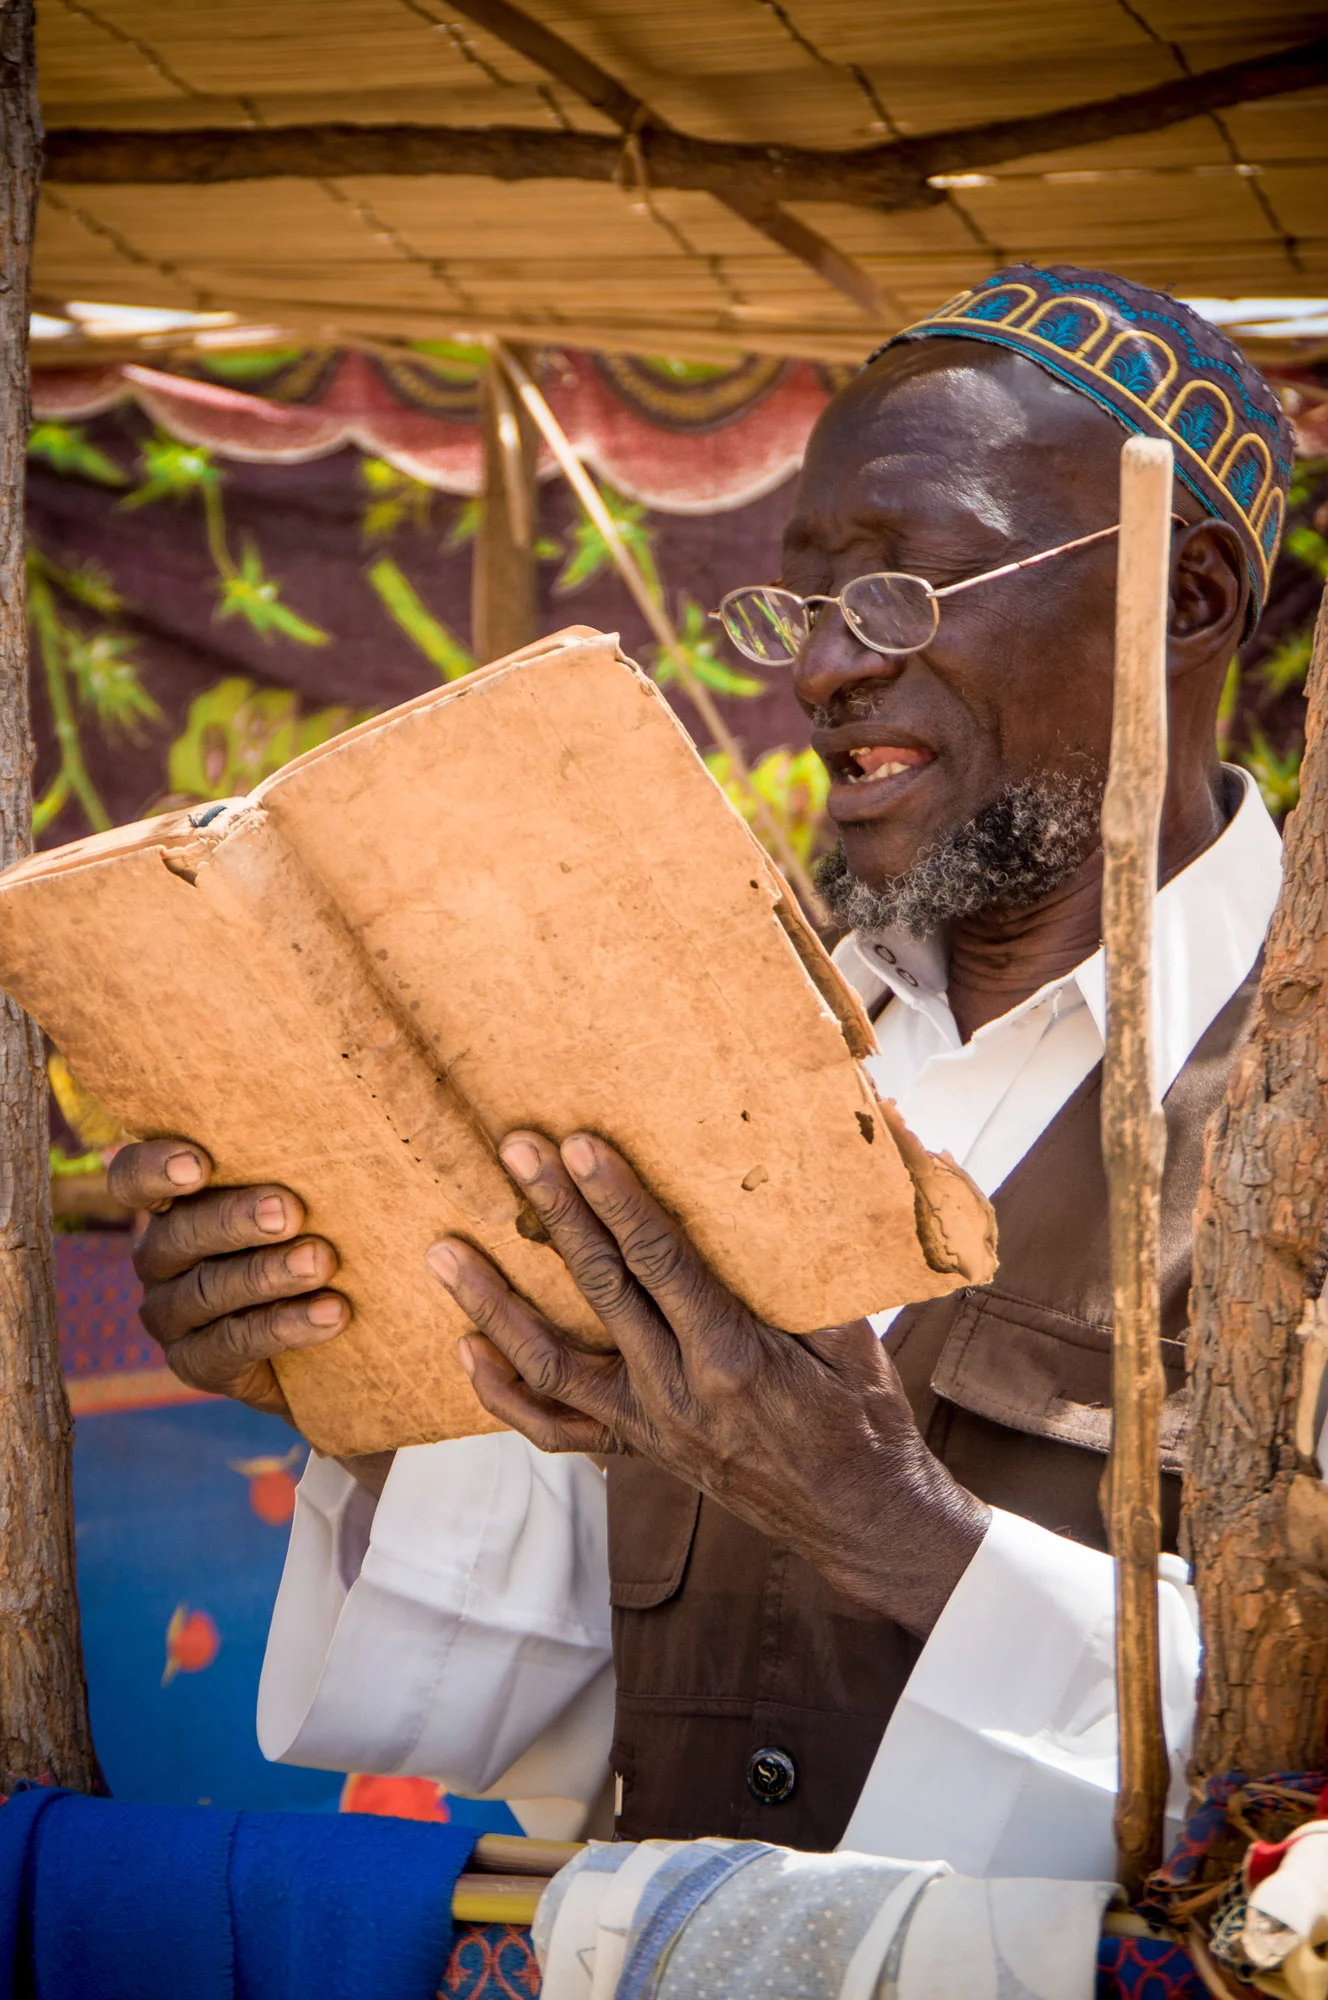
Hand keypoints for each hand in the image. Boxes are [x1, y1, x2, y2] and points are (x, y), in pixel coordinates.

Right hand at [108, 1138, 347, 1423]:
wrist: (336, 1335)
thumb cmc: (323, 1231)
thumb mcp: (314, 1192)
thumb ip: (309, 1159)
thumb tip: (359, 1085)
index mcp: (174, 1203)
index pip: (134, 1178)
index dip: (154, 1169)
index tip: (199, 1164)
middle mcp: (160, 1256)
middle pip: (177, 1234)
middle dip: (235, 1220)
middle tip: (291, 1210)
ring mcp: (172, 1314)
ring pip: (207, 1291)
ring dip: (266, 1274)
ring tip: (322, 1261)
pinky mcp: (197, 1363)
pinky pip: (232, 1345)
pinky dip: (285, 1327)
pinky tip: (332, 1313)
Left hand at [426, 1132, 989, 1635]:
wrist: (856, 1518)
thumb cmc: (864, 1418)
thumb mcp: (854, 1339)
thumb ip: (815, 1269)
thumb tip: (805, 1184)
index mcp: (732, 1356)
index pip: (658, 1262)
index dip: (614, 1200)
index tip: (576, 1147)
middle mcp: (675, 1393)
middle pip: (599, 1289)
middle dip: (555, 1214)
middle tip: (512, 1151)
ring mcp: (647, 1426)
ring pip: (549, 1363)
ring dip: (492, 1303)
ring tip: (444, 1252)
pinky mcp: (635, 1449)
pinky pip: (553, 1428)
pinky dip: (502, 1392)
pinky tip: (464, 1347)